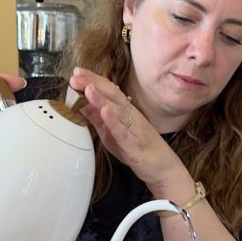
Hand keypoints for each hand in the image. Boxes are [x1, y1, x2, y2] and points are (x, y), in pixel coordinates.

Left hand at [69, 67, 187, 191]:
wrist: (164, 169)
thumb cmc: (139, 149)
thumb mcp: (111, 132)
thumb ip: (96, 118)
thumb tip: (80, 104)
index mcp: (125, 111)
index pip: (108, 91)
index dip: (93, 80)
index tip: (78, 71)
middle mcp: (131, 116)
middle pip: (112, 95)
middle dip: (94, 83)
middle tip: (77, 76)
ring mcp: (134, 129)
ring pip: (117, 110)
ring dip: (101, 99)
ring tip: (88, 88)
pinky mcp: (135, 145)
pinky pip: (123, 132)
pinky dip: (113, 121)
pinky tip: (105, 112)